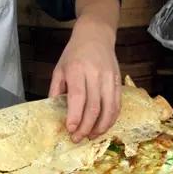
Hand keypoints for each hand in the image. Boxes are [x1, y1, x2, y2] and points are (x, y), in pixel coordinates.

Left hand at [49, 15, 120, 142]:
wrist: (96, 35)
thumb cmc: (74, 54)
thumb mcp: (59, 69)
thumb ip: (56, 90)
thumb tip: (54, 113)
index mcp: (77, 70)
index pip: (78, 97)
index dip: (75, 116)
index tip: (70, 129)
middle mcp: (95, 74)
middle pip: (94, 107)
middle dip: (86, 127)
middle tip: (78, 138)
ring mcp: (109, 78)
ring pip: (108, 109)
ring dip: (100, 127)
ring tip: (91, 136)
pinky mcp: (118, 82)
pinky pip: (117, 105)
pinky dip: (111, 119)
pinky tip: (103, 127)